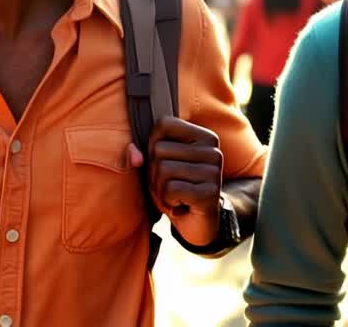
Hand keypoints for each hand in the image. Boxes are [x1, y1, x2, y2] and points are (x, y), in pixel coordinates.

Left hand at [127, 115, 223, 246]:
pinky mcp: (210, 193)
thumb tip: (133, 154)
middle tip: (168, 185)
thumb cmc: (177, 189)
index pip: (164, 124)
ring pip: (163, 170)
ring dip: (160, 189)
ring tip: (174, 196)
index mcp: (203, 136)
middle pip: (159, 149)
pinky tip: (180, 205)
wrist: (198, 223)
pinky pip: (171, 189)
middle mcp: (212, 151)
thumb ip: (142, 155)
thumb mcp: (157, 168)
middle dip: (154, 173)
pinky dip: (168, 201)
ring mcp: (214, 172)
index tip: (162, 161)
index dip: (152, 144)